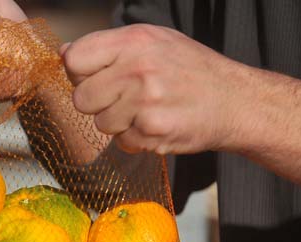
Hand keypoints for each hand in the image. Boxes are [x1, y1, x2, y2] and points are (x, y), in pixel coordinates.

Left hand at [62, 24, 246, 154]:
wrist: (235, 101)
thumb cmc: (190, 71)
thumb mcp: (154, 43)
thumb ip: (108, 47)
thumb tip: (65, 52)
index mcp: (135, 40)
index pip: (75, 59)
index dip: (80, 73)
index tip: (97, 77)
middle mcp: (138, 67)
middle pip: (81, 98)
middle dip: (99, 103)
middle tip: (126, 98)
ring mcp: (145, 100)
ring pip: (100, 123)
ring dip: (119, 123)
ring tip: (147, 110)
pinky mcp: (153, 130)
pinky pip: (122, 142)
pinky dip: (136, 138)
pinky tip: (157, 124)